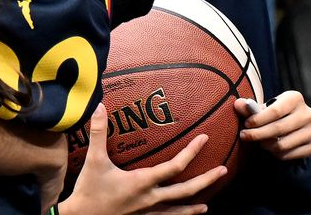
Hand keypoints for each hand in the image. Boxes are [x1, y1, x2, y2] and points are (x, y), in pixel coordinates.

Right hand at [64, 103, 224, 213]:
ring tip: (207, 206)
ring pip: (176, 212)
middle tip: (223, 171)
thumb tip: (100, 106)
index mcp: (142, 183)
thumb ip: (98, 133)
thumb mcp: (93, 161)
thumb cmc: (88, 191)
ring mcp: (146, 213)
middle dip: (205, 180)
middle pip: (184, 191)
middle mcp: (149, 199)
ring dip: (192, 207)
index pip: (174, 167)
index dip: (191, 153)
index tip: (205, 139)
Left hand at [235, 90, 310, 160]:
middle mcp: (308, 113)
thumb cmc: (276, 114)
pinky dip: (276, 154)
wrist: (296, 126)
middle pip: (279, 128)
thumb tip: (237, 104)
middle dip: (258, 134)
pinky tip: (271, 148)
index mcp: (296, 98)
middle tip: (245, 136)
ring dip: (266, 145)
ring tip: (259, 142)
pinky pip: (289, 155)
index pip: (276, 111)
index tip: (246, 124)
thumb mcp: (264, 108)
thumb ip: (250, 108)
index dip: (259, 119)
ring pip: (283, 144)